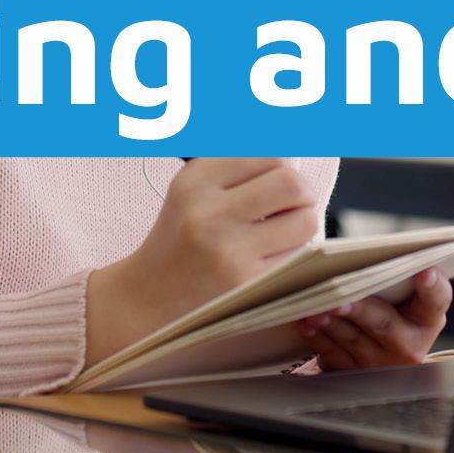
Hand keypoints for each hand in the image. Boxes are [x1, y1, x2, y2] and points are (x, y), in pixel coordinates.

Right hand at [87, 158, 318, 365]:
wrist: (148, 296)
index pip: (270, 156)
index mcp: (196, 180)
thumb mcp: (194, 189)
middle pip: (292, 184)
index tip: (279, 179)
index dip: (285, 167)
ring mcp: (228, 250)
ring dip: (302, 224)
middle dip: (303, 193)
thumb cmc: (181, 238)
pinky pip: (297, 256)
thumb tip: (295, 157)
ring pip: (304, 221)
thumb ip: (239, 167)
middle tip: (293, 204)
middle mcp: (209, 212)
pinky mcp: (245, 283)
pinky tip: (271, 257)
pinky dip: (294, 254)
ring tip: (282, 231)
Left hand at [297, 267, 450, 369]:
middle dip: (359, 309)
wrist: (382, 353)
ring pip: (353, 339)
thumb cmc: (391, 311)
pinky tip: (307, 323)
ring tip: (314, 309)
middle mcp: (409, 345)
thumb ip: (393, 281)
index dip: (432, 287)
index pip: (436, 300)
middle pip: (384, 324)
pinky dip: (318, 337)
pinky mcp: (354, 374)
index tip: (425, 272)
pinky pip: (333, 355)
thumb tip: (361, 257)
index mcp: (427, 319)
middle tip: (339, 299)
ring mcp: (381, 364)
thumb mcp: (404, 299)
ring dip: (331, 323)